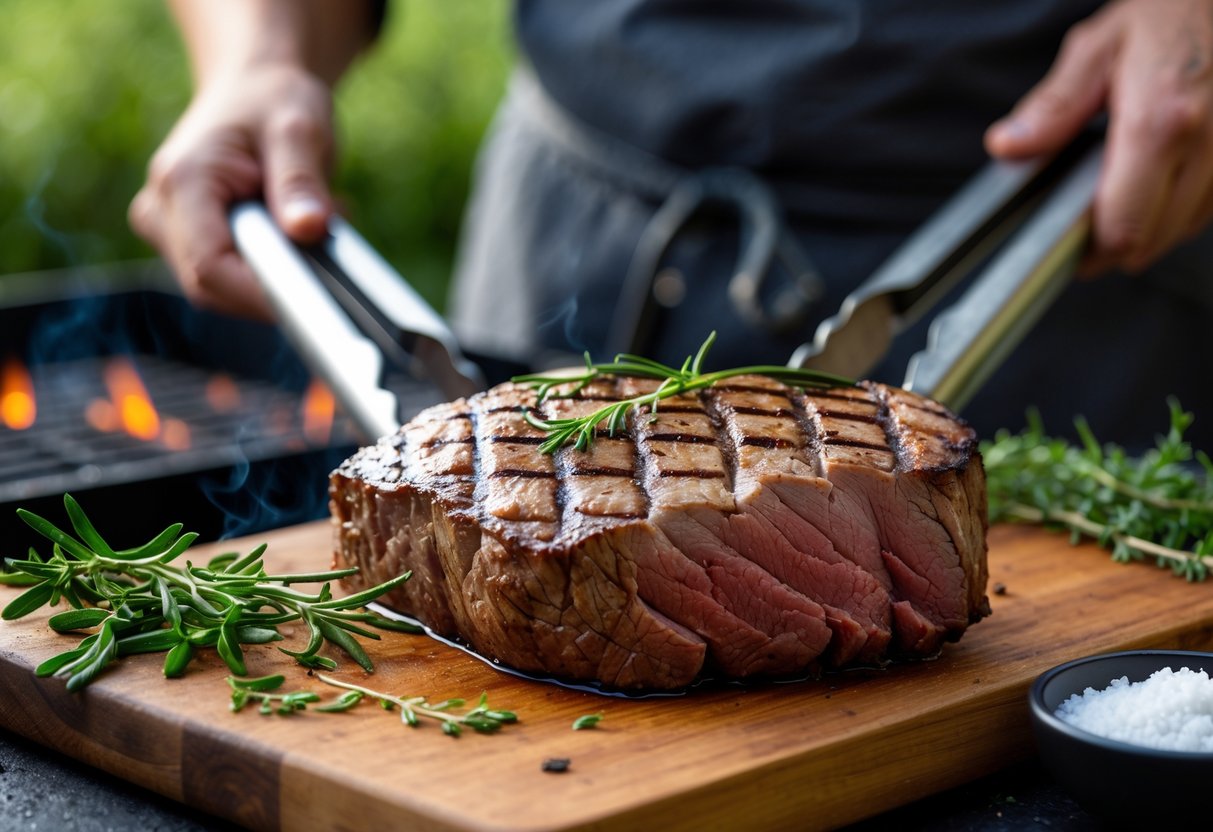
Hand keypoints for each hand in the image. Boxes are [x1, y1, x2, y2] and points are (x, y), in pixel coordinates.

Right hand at [130, 65, 334, 319]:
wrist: (251, 88)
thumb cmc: (272, 101)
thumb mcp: (298, 129)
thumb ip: (301, 181)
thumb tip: (309, 229)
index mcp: (181, 182)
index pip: (210, 267)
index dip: (262, 294)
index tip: (316, 296)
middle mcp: (159, 212)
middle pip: (214, 287)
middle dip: (275, 281)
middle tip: (324, 241)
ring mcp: (166, 231)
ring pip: (223, 290)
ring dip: (275, 272)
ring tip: (307, 222)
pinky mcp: (183, 243)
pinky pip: (227, 278)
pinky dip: (267, 267)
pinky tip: (289, 231)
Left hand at [985, 0, 1212, 274]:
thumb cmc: (1164, 14)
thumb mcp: (1095, 51)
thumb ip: (1053, 108)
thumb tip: (1009, 145)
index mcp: (1159, 122)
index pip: (1124, 224)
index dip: (1092, 253)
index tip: (1070, 254)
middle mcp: (1205, 143)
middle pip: (1152, 239)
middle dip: (1114, 249)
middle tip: (1085, 238)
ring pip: (1183, 230)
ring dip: (1148, 232)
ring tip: (1116, 208)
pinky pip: (1207, 209)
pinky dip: (1177, 213)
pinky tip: (1154, 191)